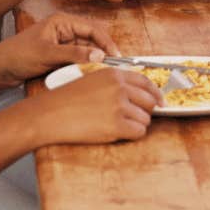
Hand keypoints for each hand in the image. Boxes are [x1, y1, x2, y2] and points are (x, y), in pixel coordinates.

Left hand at [0, 13, 121, 85]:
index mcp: (62, 21)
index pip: (92, 28)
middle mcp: (65, 30)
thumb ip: (75, 54)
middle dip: (103, 51)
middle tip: (113, 65)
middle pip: (92, 39)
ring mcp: (63, 42)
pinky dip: (85, 65)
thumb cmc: (18, 55)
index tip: (116, 55)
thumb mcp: (48, 54)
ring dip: (95, 59)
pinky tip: (90, 72)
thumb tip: (99, 55)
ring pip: (87, 50)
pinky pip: (79, 58)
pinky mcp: (60, 54)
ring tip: (103, 70)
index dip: (106, 42)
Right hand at [22, 66, 159, 145]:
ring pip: (145, 118)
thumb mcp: (92, 80)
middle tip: (134, 118)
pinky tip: (119, 133)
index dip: (156, 93)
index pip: (146, 82)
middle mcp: (120, 87)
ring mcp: (119, 106)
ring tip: (118, 126)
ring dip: (136, 124)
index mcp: (115, 74)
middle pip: (150, 101)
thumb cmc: (67, 100)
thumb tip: (138, 94)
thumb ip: (115, 83)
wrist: (49, 115)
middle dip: (145, 111)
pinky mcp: (116, 125)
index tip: (160, 101)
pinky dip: (132, 135)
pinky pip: (139, 132)